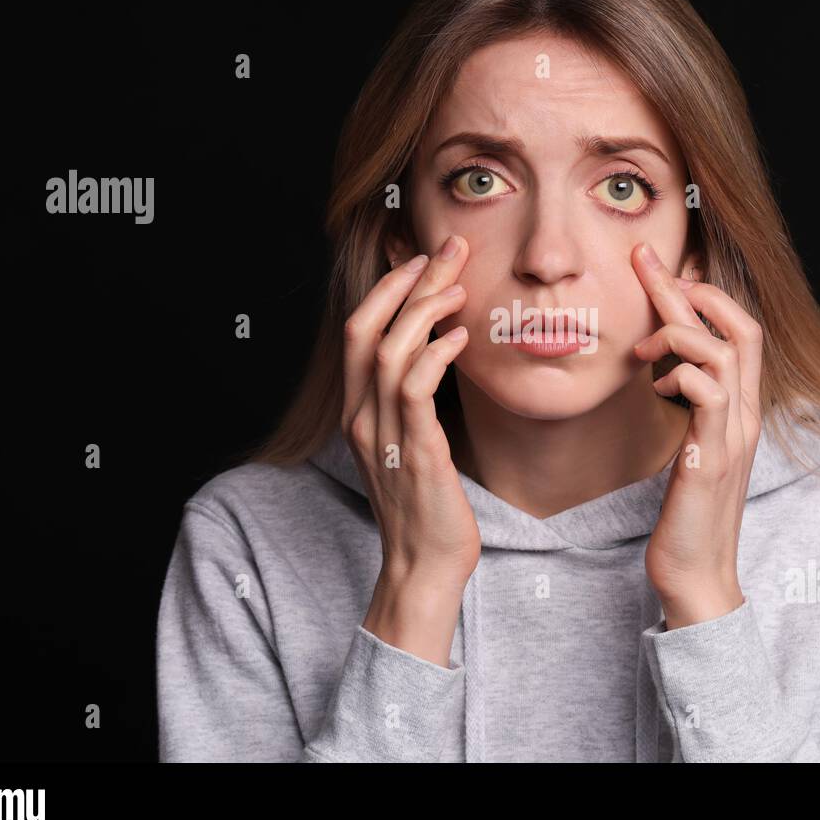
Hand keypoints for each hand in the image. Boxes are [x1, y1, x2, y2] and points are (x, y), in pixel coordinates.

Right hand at [341, 234, 479, 663]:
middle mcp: (362, 418)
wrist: (423, 569)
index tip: (424, 259)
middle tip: (447, 250)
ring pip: (388, 351)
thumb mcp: (416, 444)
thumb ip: (417, 402)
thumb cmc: (428, 508)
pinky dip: (435, 355)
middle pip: (368, 329)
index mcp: (359, 412)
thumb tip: (442, 354)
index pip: (359, 331)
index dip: (388, 289)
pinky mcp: (415, 452)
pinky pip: (414, 390)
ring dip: (423, 311)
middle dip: (407, 282)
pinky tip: (460, 337)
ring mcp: (384, 435)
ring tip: (458, 287)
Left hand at [631, 242, 763, 630]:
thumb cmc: (688, 514)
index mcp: (740, 410)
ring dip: (676, 333)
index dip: (704, 295)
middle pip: (735, 326)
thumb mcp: (692, 449)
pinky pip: (707, 394)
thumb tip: (665, 372)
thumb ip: (689, 409)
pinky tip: (656, 387)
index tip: (661, 273)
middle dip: (687, 286)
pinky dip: (680, 375)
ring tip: (642, 348)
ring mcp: (733, 435)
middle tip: (643, 259)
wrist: (699, 576)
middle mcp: (745, 415)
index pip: (739, 330)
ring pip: (724, 351)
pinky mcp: (711, 458)